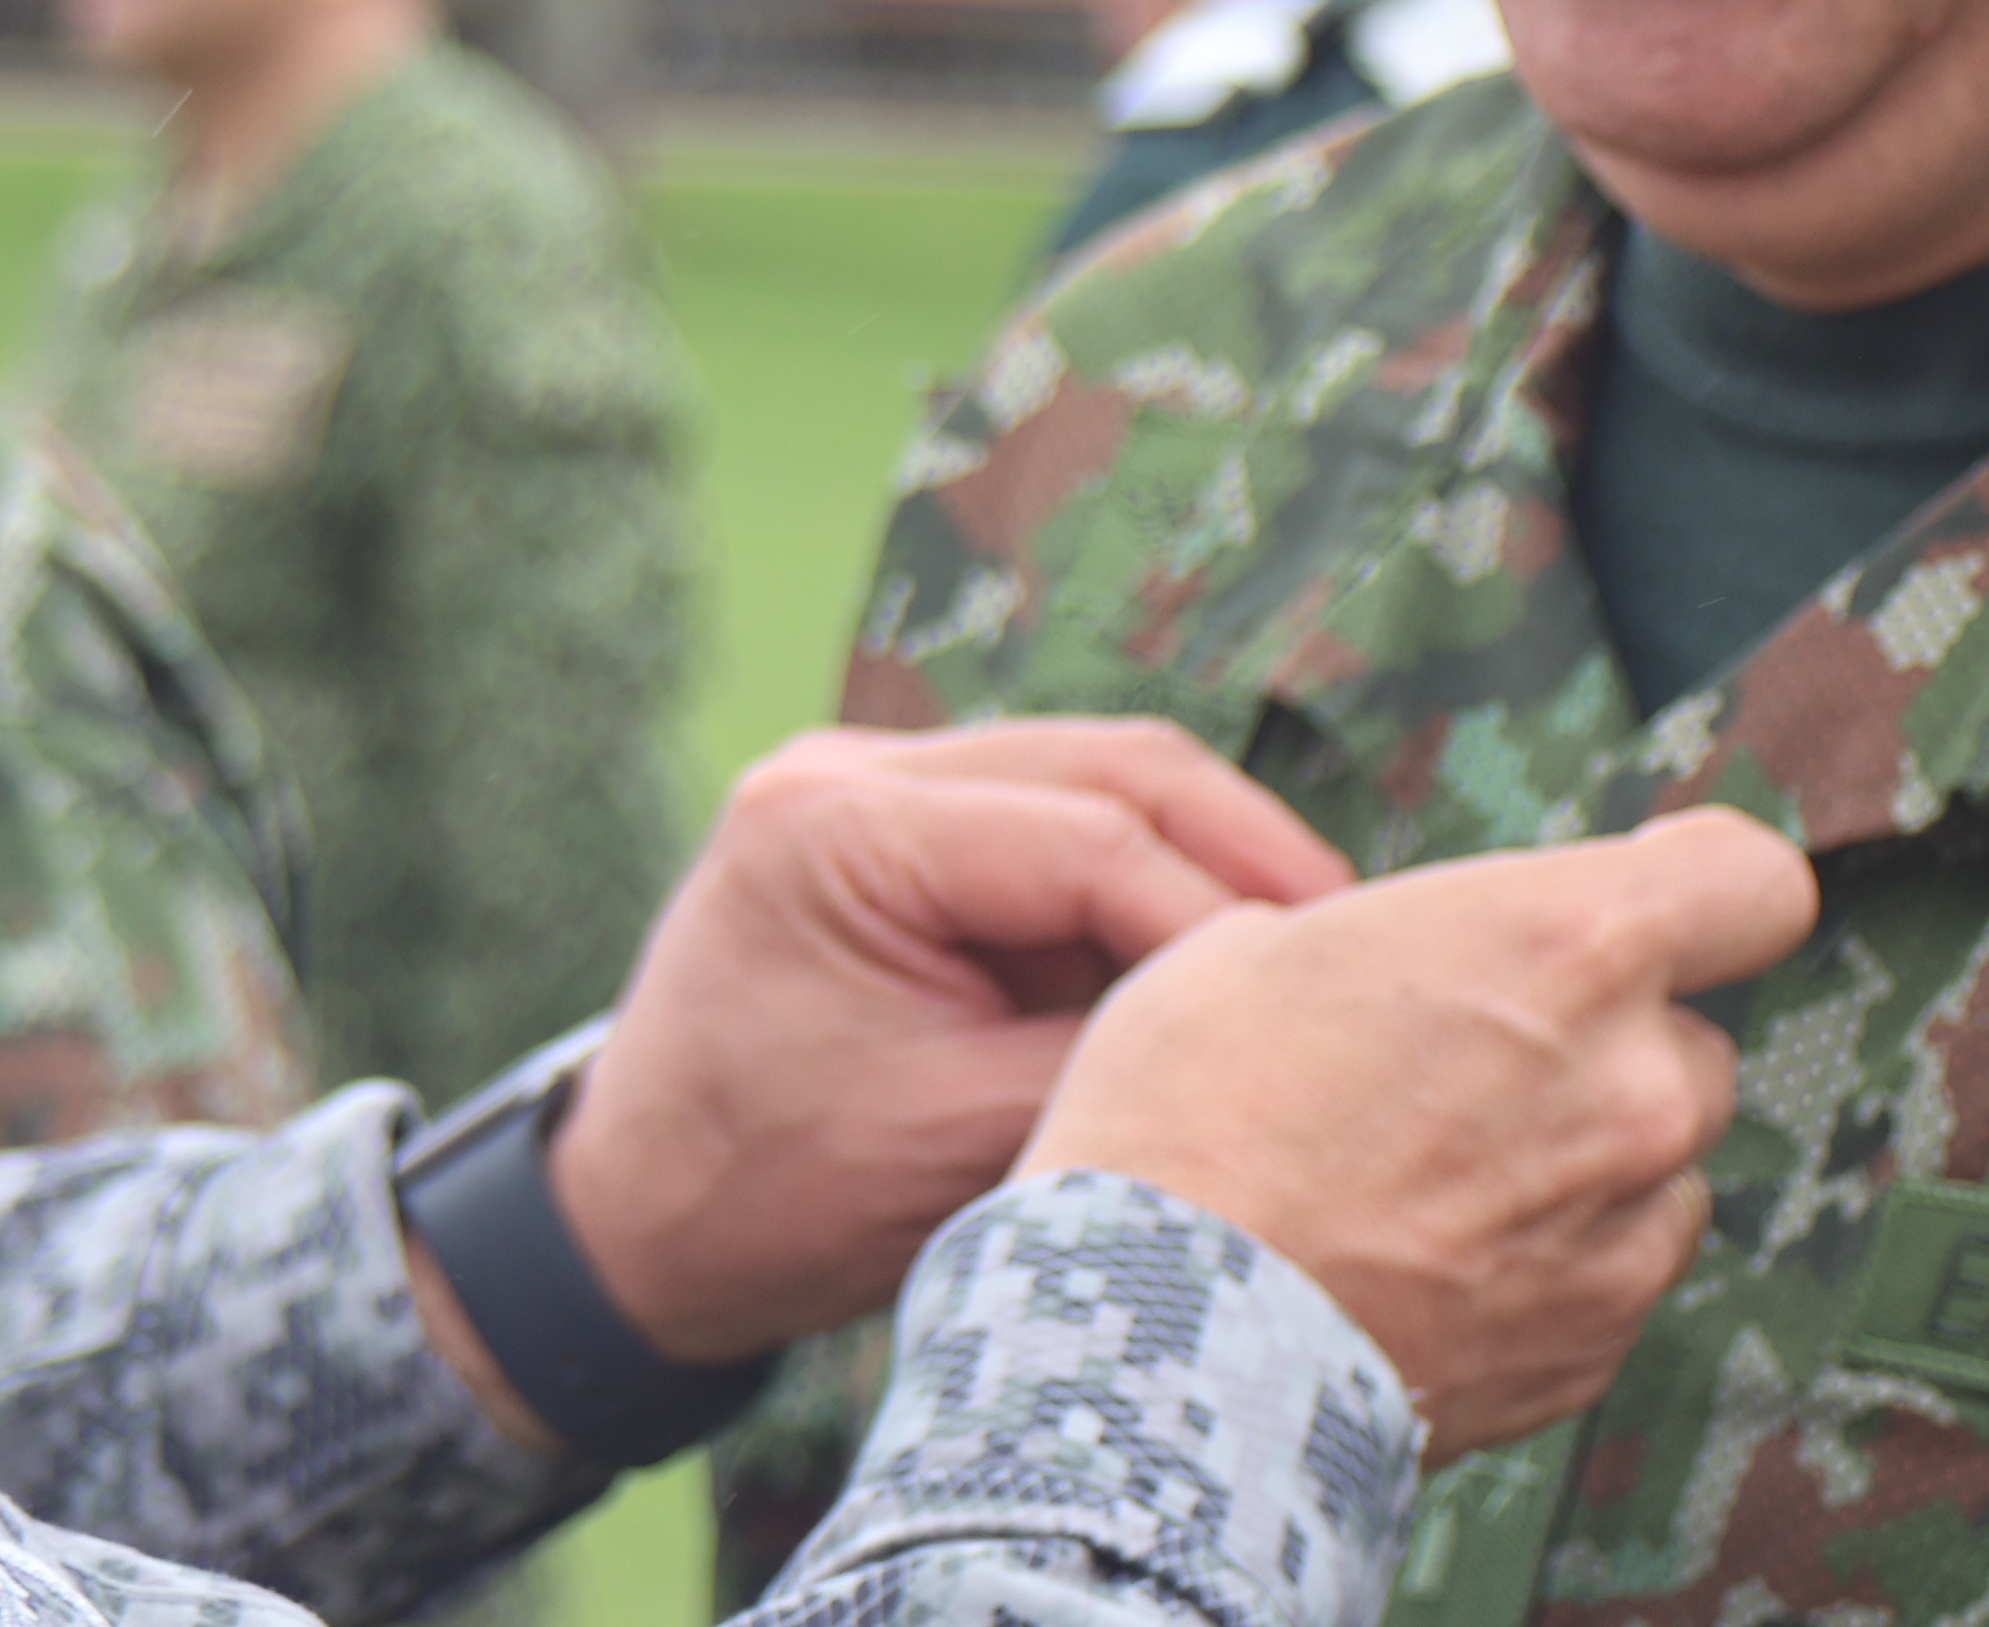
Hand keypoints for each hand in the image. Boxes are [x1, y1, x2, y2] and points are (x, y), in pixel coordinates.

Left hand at [541, 721, 1352, 1363]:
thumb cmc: (771, 1199)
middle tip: (1356, 945)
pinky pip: (1050, 827)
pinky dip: (1138, 886)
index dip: (1221, 915)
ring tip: (1304, 955)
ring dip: (1202, 862)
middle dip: (1242, 852)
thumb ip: (1105, 1060)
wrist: (632, 1222)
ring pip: (1094, 781)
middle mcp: (844, 771)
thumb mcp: (956, 1143)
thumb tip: (1266, 1013)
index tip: (1316, 1000)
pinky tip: (1215, 960)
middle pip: (1106, 764)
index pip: (1087, 834)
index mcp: (834, 829)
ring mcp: (867, 787)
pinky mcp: (897, 833)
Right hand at [1032, 805, 1814, 1457]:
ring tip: (1439, 1179)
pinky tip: (1430, 1260)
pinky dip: (1551, 1261)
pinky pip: (1613, 1271)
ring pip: (1658, 1163)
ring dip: (1583, 1158)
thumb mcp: (1264, 941)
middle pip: (1689, 1038)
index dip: (1705, 882)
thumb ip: (1406, 939)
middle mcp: (1633, 1084)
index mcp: (1565, 945)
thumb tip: (1423, 964)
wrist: (1162, 1335)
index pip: (1751, 881)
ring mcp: (1627, 1227)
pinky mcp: (1596, 1342)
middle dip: (1602, 1044)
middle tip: (1472, 1066)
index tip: (1661, 892)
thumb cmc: (1189, 1120)